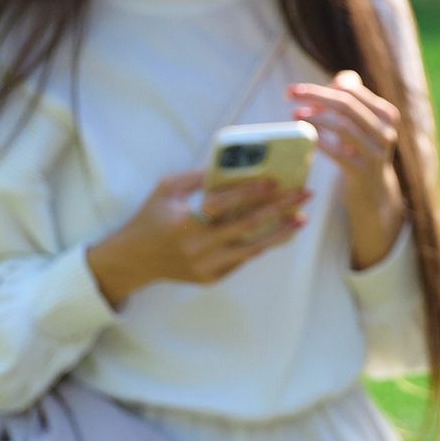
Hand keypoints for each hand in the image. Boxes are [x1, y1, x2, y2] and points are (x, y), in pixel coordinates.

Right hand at [84, 170, 307, 306]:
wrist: (135, 259)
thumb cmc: (152, 217)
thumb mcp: (166, 189)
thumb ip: (197, 176)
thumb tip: (233, 163)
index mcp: (182, 221)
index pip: (222, 204)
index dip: (249, 192)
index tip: (275, 181)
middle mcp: (196, 246)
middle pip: (246, 225)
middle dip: (279, 207)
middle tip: (304, 194)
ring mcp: (206, 265)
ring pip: (252, 249)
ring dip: (281, 232)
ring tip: (302, 217)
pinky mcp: (211, 277)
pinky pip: (243, 260)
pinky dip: (262, 245)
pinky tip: (281, 231)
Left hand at [289, 70, 405, 270]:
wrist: (374, 189)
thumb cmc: (362, 148)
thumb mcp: (363, 122)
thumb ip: (353, 97)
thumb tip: (343, 79)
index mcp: (387, 115)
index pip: (353, 92)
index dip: (323, 87)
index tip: (298, 90)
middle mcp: (386, 132)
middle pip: (348, 105)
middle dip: (316, 96)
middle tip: (290, 93)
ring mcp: (376, 153)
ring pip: (344, 127)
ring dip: (316, 118)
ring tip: (295, 114)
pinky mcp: (363, 171)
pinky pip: (338, 152)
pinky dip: (320, 141)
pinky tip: (306, 137)